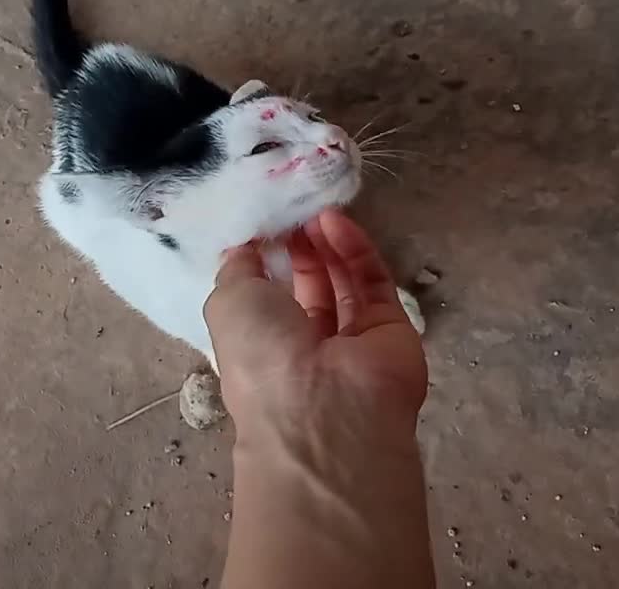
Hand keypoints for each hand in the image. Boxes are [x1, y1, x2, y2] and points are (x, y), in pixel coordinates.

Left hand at [204, 209, 427, 446]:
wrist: (326, 408)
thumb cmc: (262, 358)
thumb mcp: (227, 303)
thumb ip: (237, 268)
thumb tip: (244, 247)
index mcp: (263, 351)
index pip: (267, 302)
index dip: (266, 261)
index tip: (263, 224)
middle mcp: (308, 349)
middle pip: (308, 289)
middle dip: (299, 249)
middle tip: (293, 212)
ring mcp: (354, 340)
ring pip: (344, 283)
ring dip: (327, 245)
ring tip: (314, 211)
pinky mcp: (392, 328)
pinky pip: (373, 282)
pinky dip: (356, 249)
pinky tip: (335, 221)